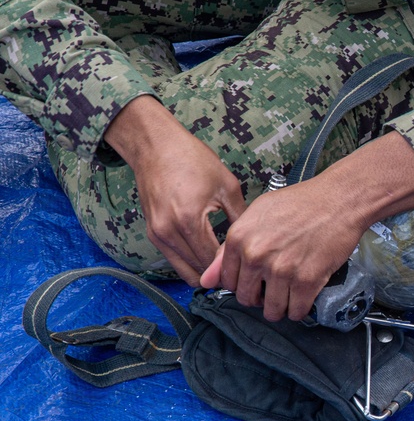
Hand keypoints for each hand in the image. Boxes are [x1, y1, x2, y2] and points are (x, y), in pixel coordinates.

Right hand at [105, 96, 245, 283]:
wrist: (155, 146)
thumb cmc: (192, 160)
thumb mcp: (227, 185)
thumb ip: (241, 217)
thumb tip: (253, 241)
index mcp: (189, 220)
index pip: (214, 261)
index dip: (233, 268)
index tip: (248, 268)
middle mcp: (169, 232)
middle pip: (200, 271)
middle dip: (220, 274)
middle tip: (241, 272)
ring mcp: (157, 234)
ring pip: (185, 270)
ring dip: (205, 273)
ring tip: (226, 268)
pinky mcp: (152, 233)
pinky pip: (174, 260)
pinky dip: (191, 264)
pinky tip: (208, 258)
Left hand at [201, 131, 413, 321]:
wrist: (338, 201)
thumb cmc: (299, 204)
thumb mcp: (257, 215)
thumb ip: (229, 249)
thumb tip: (208, 281)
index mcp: (239, 239)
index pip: (226, 282)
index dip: (241, 284)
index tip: (254, 280)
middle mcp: (256, 256)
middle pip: (247, 299)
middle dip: (259, 298)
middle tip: (275, 287)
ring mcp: (281, 270)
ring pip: (271, 310)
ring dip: (280, 307)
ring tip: (290, 294)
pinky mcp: (306, 281)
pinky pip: (296, 311)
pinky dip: (300, 309)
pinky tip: (304, 297)